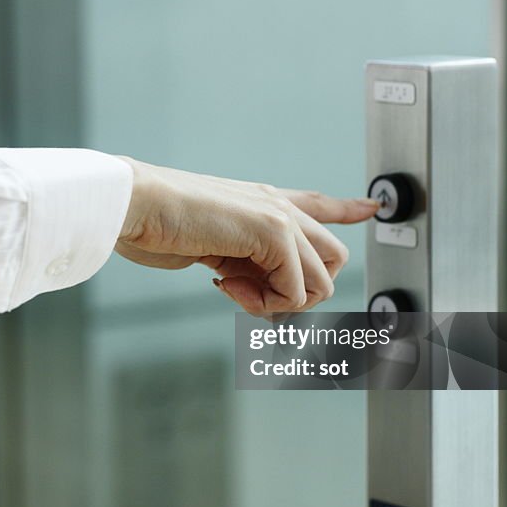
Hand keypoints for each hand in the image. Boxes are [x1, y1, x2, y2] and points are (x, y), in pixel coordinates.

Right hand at [114, 157, 378, 315]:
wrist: (135, 204)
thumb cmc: (155, 223)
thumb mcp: (206, 245)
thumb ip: (236, 262)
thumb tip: (248, 289)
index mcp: (260, 202)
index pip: (316, 203)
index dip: (347, 209)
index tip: (371, 208)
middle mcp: (276, 205)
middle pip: (333, 258)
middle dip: (299, 293)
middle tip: (249, 295)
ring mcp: (278, 216)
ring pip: (320, 282)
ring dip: (279, 304)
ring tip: (233, 290)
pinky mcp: (272, 231)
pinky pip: (294, 291)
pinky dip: (262, 304)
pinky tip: (224, 285)